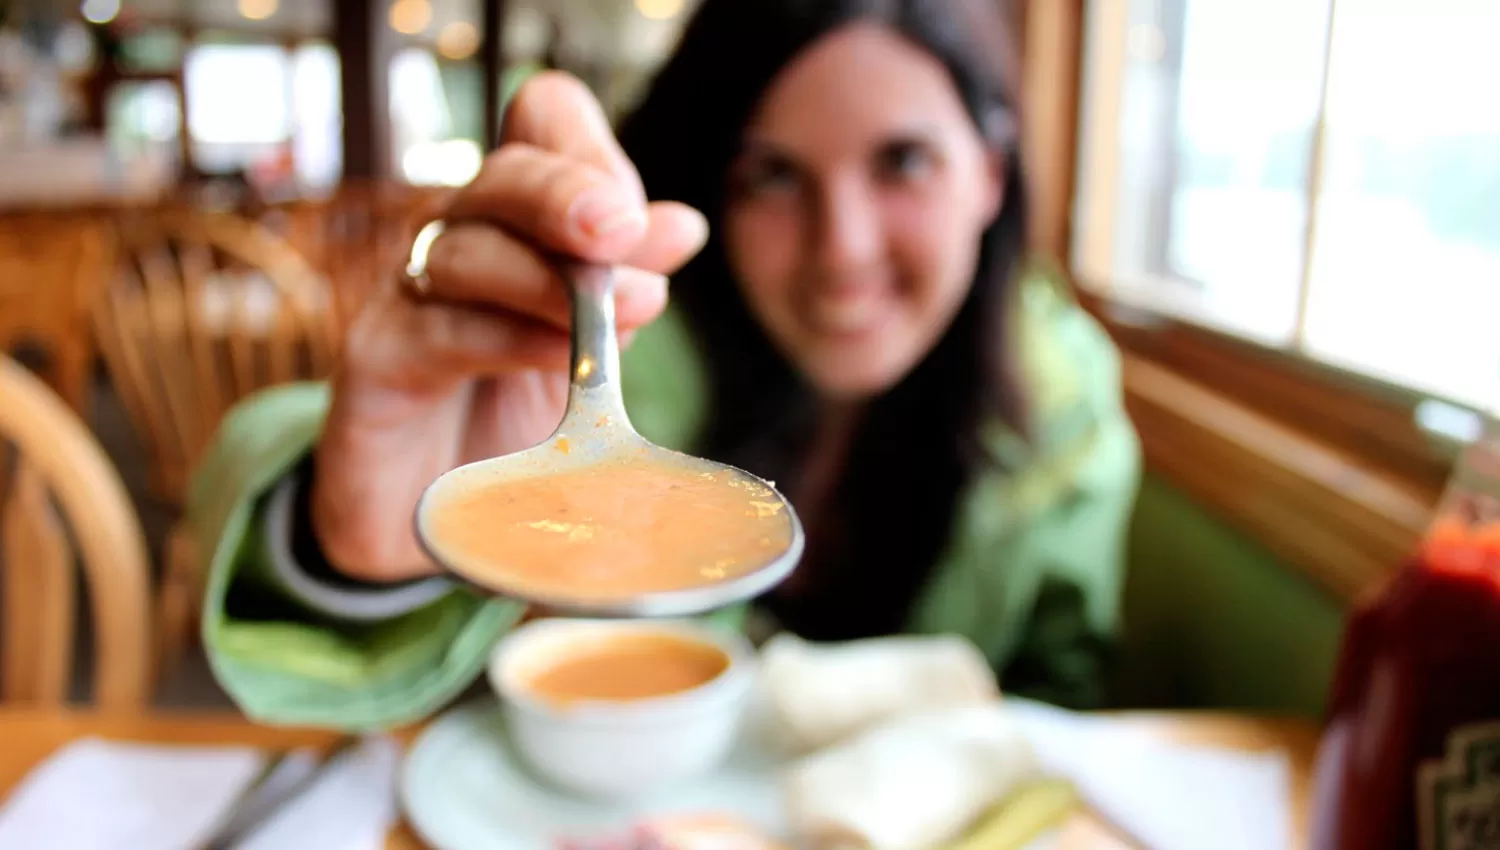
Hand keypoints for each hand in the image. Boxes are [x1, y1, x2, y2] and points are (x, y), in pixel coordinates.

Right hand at [312, 72, 709, 582]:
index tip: (637, 225)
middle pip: (503, 175)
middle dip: (569, 193)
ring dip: (556, 277)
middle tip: (623, 230)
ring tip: (635, 309)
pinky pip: (441, 329)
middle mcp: (456, 237)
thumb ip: (621, 289)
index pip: (540, 122)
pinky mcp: (376, 360)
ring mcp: (407, 295)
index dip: (589, 153)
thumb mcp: (582, 351)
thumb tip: (683, 225)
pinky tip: (567, 355)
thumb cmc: (505, 424)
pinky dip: (513, 336)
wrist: (420, 523)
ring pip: (468, 249)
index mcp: (515, 219)